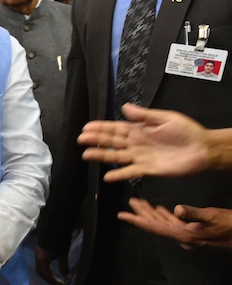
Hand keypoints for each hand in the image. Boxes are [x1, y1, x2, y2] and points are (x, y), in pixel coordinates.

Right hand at [34, 244, 68, 284]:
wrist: (54, 227)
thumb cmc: (59, 241)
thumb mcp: (63, 255)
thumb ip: (64, 267)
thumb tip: (67, 277)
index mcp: (42, 259)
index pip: (46, 274)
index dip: (53, 281)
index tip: (62, 284)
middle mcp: (37, 257)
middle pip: (40, 272)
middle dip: (48, 279)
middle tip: (57, 282)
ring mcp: (37, 253)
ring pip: (39, 268)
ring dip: (46, 274)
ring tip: (54, 277)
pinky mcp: (38, 251)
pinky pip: (39, 263)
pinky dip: (45, 269)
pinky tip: (51, 268)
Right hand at [79, 103, 210, 180]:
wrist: (203, 149)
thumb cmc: (187, 131)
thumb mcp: (166, 118)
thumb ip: (144, 115)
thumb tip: (124, 107)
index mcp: (139, 129)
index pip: (116, 128)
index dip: (101, 128)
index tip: (86, 127)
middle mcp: (137, 143)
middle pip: (112, 142)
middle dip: (96, 140)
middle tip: (81, 140)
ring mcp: (141, 157)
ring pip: (117, 156)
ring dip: (102, 156)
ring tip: (87, 155)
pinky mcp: (148, 170)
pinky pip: (130, 172)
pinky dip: (119, 175)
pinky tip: (107, 177)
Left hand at [118, 198, 231, 249]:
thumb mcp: (213, 216)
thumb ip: (194, 214)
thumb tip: (177, 210)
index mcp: (184, 234)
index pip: (154, 227)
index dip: (137, 221)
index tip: (122, 215)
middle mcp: (183, 237)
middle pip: (156, 225)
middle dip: (142, 213)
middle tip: (131, 201)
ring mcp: (188, 236)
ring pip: (163, 223)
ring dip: (151, 213)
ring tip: (139, 202)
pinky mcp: (194, 232)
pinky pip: (173, 224)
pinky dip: (165, 215)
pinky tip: (160, 208)